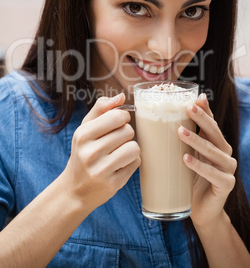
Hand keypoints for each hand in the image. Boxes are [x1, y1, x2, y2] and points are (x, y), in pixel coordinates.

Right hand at [64, 93, 140, 212]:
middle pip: (128, 131)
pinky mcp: (113, 184)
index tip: (117, 124)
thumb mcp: (85, 129)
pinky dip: (131, 162)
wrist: (75, 190)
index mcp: (83, 135)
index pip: (117, 116)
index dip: (122, 118)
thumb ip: (101, 109)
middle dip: (126, 135)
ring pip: (134, 147)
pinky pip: (136, 163)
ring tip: (119, 153)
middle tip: (115, 142)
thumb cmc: (83, 153)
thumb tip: (121, 97)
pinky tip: (119, 166)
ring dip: (130, 149)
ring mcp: (101, 170)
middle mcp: (90, 152)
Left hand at [178, 94, 236, 229]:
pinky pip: (213, 174)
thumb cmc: (189, 179)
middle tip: (187, 107)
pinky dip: (199, 166)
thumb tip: (157, 119)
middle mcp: (225, 153)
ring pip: (213, 151)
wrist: (199, 209)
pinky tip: (186, 159)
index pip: (211, 122)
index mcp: (216, 143)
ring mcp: (228, 169)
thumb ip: (179, 139)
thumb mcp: (184, 154)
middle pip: (214, 132)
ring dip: (196, 140)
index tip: (195, 98)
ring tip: (179, 132)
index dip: (205, 110)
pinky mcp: (226, 185)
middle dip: (201, 118)